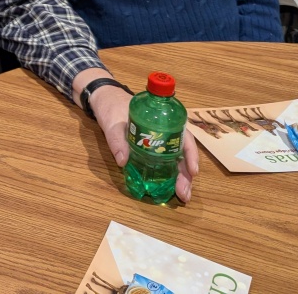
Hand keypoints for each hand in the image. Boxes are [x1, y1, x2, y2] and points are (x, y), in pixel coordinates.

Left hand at [90, 84, 199, 203]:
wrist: (104, 102)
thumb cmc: (112, 107)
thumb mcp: (113, 122)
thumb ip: (116, 139)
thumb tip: (122, 161)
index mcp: (164, 121)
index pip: (185, 138)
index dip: (191, 155)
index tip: (193, 171)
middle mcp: (166, 133)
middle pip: (182, 154)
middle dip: (186, 175)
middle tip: (184, 193)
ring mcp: (159, 142)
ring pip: (175, 160)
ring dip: (180, 178)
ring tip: (182, 195)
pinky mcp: (149, 149)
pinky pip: (163, 162)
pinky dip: (168, 175)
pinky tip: (169, 188)